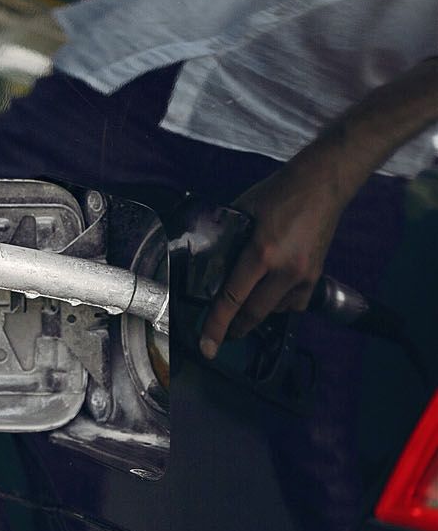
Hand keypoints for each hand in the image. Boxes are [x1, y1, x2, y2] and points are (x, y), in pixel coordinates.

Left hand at [198, 158, 348, 359]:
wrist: (322, 184)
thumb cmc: (279, 193)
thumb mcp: (242, 212)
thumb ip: (227, 238)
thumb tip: (210, 258)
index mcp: (262, 253)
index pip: (232, 299)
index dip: (216, 325)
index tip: (207, 346)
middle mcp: (286, 270)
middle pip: (254, 313)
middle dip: (234, 328)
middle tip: (219, 335)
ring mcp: (305, 276)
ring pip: (274, 311)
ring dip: (256, 314)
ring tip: (240, 311)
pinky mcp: (317, 275)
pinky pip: (294, 304)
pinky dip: (278, 305)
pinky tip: (268, 297)